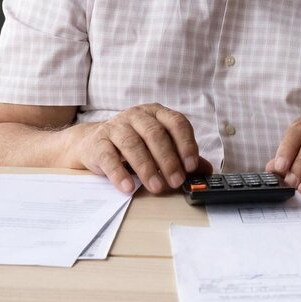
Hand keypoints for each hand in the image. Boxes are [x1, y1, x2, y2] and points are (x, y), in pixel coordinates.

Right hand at [73, 103, 207, 194]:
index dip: (186, 144)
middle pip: (155, 134)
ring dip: (147, 168)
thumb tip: (207, 171)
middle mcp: (137, 115)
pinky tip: (128, 187)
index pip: (177, 123)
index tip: (191, 166)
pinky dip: (119, 174)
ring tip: (156, 187)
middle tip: (176, 181)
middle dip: (168, 160)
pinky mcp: (98, 142)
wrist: (93, 142)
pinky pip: (108, 157)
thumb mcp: (159, 147)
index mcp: (157, 113)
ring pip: (133, 144)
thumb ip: (181, 157)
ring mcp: (116, 126)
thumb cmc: (134, 144)